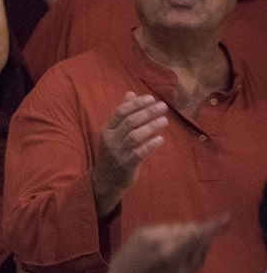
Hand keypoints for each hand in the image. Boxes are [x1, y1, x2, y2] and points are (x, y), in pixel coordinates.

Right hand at [91, 92, 167, 214]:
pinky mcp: (126, 165)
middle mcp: (110, 140)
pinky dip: (150, 145)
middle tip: (163, 106)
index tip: (151, 98)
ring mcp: (118, 153)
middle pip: (129, 122)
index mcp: (107, 130)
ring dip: (151, 126)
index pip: (120, 112)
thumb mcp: (113, 132)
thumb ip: (122, 113)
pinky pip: (139, 153)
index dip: (136, 104)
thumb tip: (130, 93)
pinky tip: (160, 139)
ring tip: (165, 120)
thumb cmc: (113, 151)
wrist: (106, 179)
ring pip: (134, 136)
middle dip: (147, 112)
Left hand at [107, 216, 227, 272]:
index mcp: (172, 254)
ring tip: (168, 254)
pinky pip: (162, 228)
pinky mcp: (139, 231)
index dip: (214, 226)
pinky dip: (165, 236)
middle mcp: (160, 240)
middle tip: (187, 252)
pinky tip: (157, 250)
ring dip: (179, 236)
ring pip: (175, 227)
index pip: (198, 235)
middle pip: (187, 228)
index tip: (227, 217)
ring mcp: (148, 233)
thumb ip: (197, 260)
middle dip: (193, 236)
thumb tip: (205, 241)